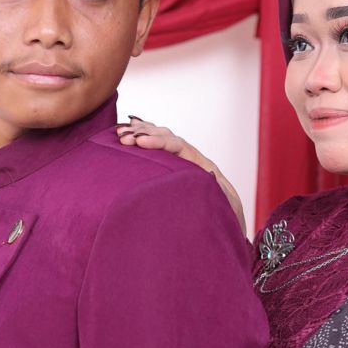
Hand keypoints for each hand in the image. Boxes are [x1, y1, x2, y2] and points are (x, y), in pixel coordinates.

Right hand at [116, 116, 245, 232]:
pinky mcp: (169, 165)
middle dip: (144, 134)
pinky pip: (154, 147)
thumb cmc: (224, 209)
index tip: (140, 143)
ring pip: (158, 138)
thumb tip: (208, 174)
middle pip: (165, 136)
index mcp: (200, 163)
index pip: (178, 145)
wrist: (226, 213)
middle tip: (124, 138)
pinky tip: (125, 134)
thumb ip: (218, 189)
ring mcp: (178, 159)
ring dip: (139, 134)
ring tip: (120, 135)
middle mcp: (189, 156)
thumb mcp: (224, 201)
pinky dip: (140, 138)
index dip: (159, 141)